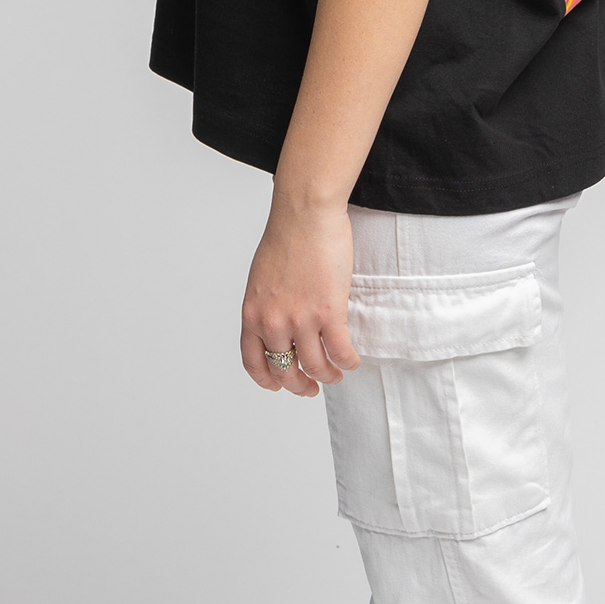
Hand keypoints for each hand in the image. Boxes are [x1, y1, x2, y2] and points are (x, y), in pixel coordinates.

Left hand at [240, 190, 359, 397]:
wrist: (304, 214)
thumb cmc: (286, 237)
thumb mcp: (261, 279)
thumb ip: (266, 306)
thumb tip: (279, 325)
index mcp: (252, 314)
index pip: (254, 362)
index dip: (268, 380)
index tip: (278, 385)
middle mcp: (273, 322)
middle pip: (285, 371)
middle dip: (299, 386)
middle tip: (310, 389)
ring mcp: (301, 319)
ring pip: (315, 367)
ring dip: (327, 377)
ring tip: (335, 375)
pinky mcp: (329, 312)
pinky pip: (340, 351)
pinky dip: (347, 362)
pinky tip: (351, 361)